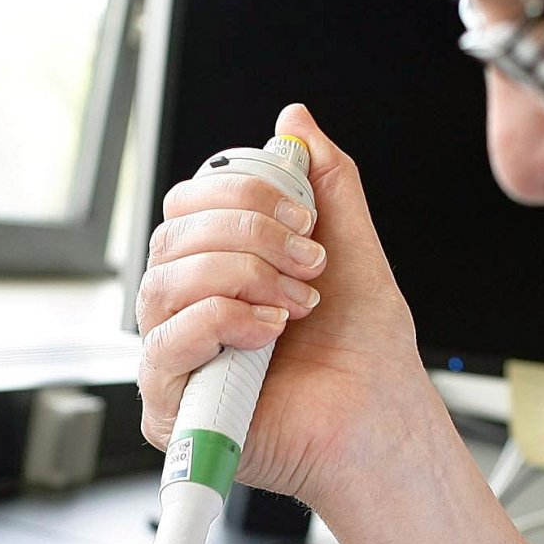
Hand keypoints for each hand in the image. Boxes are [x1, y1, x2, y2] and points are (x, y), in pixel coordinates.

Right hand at [135, 104, 436, 515]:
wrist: (380, 421)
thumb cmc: (363, 353)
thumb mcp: (349, 247)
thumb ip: (323, 183)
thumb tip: (294, 122)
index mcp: (218, 269)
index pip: (188, 205)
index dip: (241, 193)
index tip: (303, 218)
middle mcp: (187, 309)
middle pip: (172, 237)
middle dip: (249, 235)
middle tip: (307, 263)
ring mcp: (174, 355)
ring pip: (164, 281)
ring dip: (242, 279)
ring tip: (295, 305)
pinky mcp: (170, 404)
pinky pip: (167, 340)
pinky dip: (223, 322)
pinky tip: (268, 334)